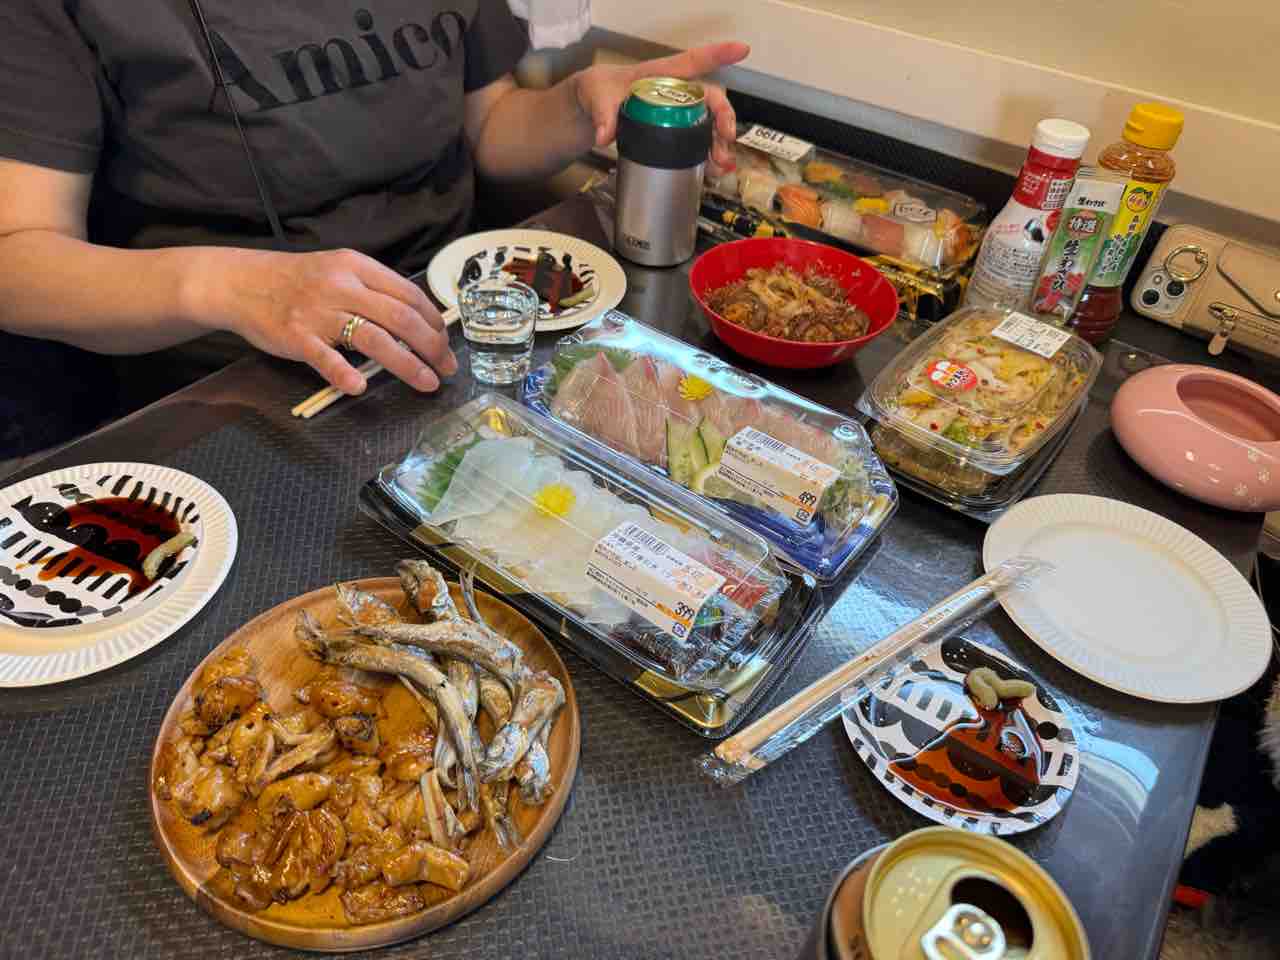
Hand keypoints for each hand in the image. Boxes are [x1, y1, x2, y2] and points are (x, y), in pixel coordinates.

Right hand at [189, 247, 456, 394]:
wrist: (242, 282)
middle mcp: (342, 287)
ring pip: (374, 338)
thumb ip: (374, 291)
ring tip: (427, 382)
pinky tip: (361, 387)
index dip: (435, 322)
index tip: (447, 344)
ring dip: (407, 364)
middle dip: (432, 347)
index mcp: (358, 267)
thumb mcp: (339, 271)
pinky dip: (345, 373)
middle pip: (401, 318)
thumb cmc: (298, 281)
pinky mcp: (296, 336)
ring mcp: (319, 312)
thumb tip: (417, 320)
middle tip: (448, 369)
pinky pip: (325, 357)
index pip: (410, 295)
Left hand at [573, 42, 748, 173]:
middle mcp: (675, 95)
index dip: (718, 55)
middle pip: (709, 101)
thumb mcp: (596, 97)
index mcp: (661, 76)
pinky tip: (714, 172)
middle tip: (726, 139)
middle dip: (723, 119)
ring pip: (707, 127)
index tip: (742, 48)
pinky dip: (707, 159)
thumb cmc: (598, 92)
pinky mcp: (671, 135)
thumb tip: (605, 136)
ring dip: (718, 145)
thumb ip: (602, 114)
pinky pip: (695, 145)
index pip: (692, 62)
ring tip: (722, 165)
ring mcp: (675, 116)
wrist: (590, 111)